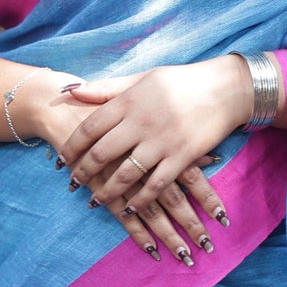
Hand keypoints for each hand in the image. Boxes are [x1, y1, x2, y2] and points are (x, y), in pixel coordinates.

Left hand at [57, 58, 251, 266]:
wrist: (225, 88)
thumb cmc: (181, 81)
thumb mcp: (142, 78)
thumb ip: (106, 88)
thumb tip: (70, 90)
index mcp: (128, 101)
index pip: (90, 127)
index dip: (72, 146)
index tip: (61, 159)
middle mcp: (140, 123)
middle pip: (102, 153)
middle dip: (83, 171)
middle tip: (72, 183)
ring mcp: (161, 142)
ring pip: (125, 174)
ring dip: (107, 191)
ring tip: (94, 201)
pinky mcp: (181, 157)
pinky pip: (155, 185)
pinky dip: (140, 200)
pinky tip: (129, 209)